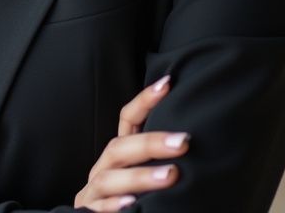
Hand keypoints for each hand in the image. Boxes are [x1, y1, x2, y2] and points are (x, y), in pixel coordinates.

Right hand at [74, 74, 189, 210]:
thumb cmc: (133, 200)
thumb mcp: (144, 176)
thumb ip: (159, 160)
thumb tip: (191, 139)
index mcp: (118, 155)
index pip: (127, 119)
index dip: (144, 101)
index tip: (167, 84)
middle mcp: (103, 168)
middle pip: (120, 148)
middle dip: (151, 143)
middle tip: (183, 141)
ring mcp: (93, 192)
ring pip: (109, 178)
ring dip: (139, 176)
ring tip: (170, 175)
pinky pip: (98, 208)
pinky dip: (114, 206)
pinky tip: (133, 204)